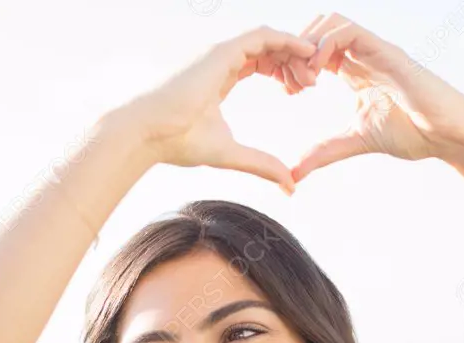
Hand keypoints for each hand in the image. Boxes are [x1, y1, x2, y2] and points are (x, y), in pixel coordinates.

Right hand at [127, 26, 319, 194]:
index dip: (282, 72)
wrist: (150, 133)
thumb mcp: (231, 154)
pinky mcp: (222, 51)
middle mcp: (221, 61)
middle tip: (312, 83)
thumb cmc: (179, 143)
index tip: (299, 90)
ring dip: (294, 52)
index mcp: (220, 78)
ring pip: (269, 40)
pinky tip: (306, 52)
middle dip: (293, 62)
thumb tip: (290, 185)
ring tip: (312, 73)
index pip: (259, 63)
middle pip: (267, 49)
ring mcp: (221, 53)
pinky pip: (263, 35)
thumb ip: (261, 164)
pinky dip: (286, 40)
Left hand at [287, 13, 463, 182]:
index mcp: (353, 70)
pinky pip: (348, 30)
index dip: (294, 64)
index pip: (314, 49)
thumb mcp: (356, 141)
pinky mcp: (385, 51)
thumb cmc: (412, 133)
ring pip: (329, 21)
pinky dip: (324, 45)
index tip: (289, 91)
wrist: (447, 135)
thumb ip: (325, 152)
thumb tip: (294, 173)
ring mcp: (374, 49)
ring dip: (308, 46)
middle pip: (316, 28)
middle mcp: (362, 54)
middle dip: (296, 51)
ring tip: (305, 80)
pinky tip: (318, 74)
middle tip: (293, 85)